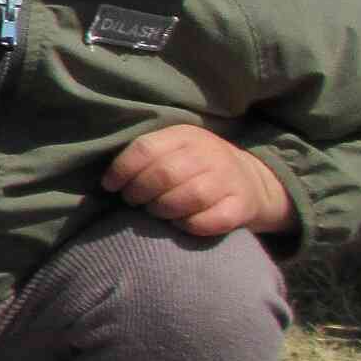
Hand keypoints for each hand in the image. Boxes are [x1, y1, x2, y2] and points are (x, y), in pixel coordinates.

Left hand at [103, 124, 296, 237]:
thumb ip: (146, 156)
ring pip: (188, 197)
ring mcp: (228, 180)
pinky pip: (208, 221)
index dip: (122, 170)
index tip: (110, 186)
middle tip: (134, 201)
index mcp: (186, 135)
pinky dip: (188, 225)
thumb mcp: (174, 149)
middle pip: (164, 174)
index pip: (146, 148)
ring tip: (155, 211)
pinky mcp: (241, 207)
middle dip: (139, 193)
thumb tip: (108, 180)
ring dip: (162, 210)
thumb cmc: (196, 167)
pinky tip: (180, 223)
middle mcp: (209, 154)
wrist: (252, 181)